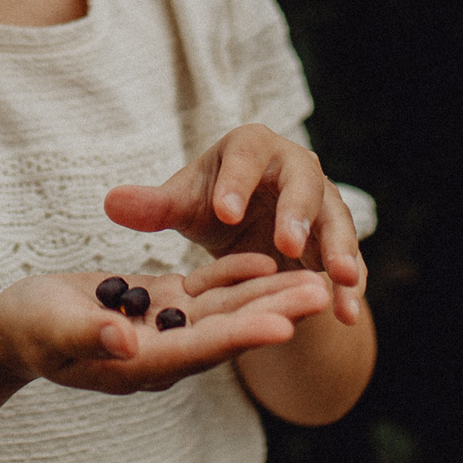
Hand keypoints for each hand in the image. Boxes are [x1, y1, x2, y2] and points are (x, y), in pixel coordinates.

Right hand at [0, 253, 329, 394]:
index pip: (201, 349)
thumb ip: (90, 335)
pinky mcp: (162, 306)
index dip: (242, 335)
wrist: (17, 326)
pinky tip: (268, 262)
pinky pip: (207, 292)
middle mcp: (164, 352)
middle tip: (324, 294)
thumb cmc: (28, 330)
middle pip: (229, 331)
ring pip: (227, 310)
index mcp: (142, 364)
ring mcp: (166, 329)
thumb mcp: (51, 330)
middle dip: (277, 313)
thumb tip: (129, 343)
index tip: (284, 326)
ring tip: (317, 279)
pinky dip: (237, 277)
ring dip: (271, 295)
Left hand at [104, 125, 369, 324]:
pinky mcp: (337, 237)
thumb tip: (111, 202)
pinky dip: (351, 286)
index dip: (237, 183)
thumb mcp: (183, 205)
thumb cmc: (212, 203)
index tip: (224, 212)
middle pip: (303, 183)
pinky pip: (349, 259)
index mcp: (252, 147)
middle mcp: (295, 166)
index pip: (245, 157)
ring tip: (338, 280)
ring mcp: (324, 200)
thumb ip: (152, 207)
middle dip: (298, 213)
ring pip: (336, 221)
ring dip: (339, 251)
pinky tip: (346, 315)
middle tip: (287, 243)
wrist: (249, 220)